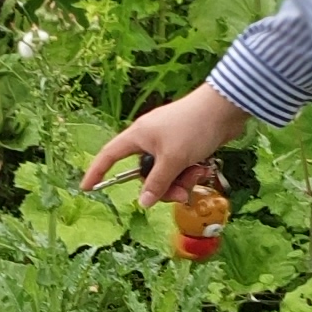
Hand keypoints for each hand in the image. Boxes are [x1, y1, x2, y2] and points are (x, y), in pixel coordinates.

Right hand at [82, 82, 250, 204]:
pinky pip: (179, 166)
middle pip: (145, 174)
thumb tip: (143, 202)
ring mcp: (167, 142)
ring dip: (180, 181)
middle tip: (180, 193)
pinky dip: (188, 172)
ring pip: (165, 173)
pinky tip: (202, 169)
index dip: (97, 171)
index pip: (109, 155)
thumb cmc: (193, 127)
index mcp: (138, 136)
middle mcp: (149, 139)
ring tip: (196, 176)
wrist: (225, 109)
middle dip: (162, 187)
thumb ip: (157, 183)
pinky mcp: (184, 144)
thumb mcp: (173, 160)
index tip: (87, 187)